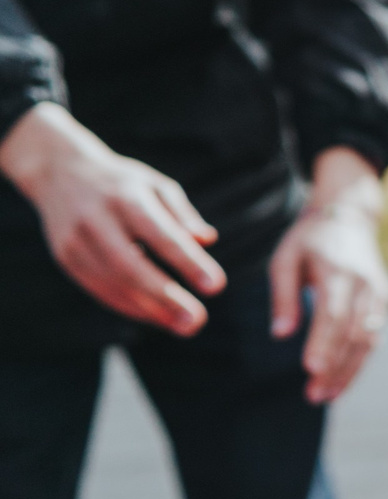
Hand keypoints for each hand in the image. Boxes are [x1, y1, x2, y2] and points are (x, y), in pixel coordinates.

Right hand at [0, 102, 223, 333]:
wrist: (60, 173)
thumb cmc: (123, 183)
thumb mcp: (156, 185)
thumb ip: (182, 214)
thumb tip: (207, 241)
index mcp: (126, 197)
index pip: (161, 234)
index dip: (188, 262)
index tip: (216, 286)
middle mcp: (96, 219)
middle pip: (130, 266)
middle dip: (165, 297)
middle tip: (197, 321)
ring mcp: (75, 241)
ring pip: (112, 283)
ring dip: (149, 310)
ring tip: (183, 326)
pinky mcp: (65, 257)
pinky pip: (98, 289)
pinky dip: (128, 306)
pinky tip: (156, 316)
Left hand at [266, 147, 387, 403]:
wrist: (350, 217)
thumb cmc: (309, 240)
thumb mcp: (286, 259)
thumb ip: (283, 296)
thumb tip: (281, 334)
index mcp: (339, 272)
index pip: (333, 314)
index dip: (323, 343)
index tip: (310, 369)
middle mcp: (364, 285)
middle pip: (353, 333)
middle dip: (335, 367)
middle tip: (314, 396)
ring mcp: (377, 294)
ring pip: (368, 340)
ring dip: (349, 371)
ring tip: (326, 395)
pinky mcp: (381, 302)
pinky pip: (373, 336)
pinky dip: (358, 361)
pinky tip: (341, 380)